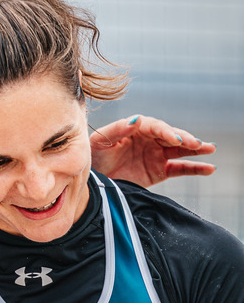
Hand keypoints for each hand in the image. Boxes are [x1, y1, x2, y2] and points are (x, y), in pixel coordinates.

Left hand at [89, 115, 215, 186]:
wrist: (93, 183)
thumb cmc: (93, 158)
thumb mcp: (100, 142)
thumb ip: (118, 130)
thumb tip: (136, 120)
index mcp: (135, 129)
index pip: (155, 127)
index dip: (166, 132)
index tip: (174, 139)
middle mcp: (149, 139)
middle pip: (171, 136)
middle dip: (185, 139)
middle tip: (197, 144)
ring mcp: (156, 155)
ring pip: (180, 150)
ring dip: (196, 149)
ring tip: (210, 149)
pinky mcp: (159, 171)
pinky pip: (180, 168)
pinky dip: (195, 168)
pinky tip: (210, 168)